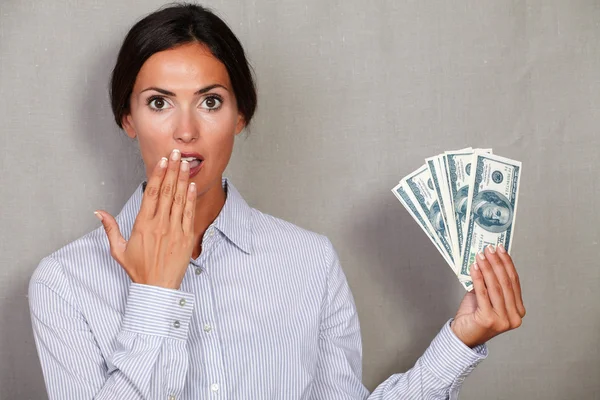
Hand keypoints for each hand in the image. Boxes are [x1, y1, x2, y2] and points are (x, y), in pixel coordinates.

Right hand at [94, 149, 196, 288]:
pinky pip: (189, 213)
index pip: (151, 194)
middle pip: (167, 191)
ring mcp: (175, 230)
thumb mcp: (118, 250)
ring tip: (186, 163)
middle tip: (177, 154)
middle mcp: (160, 224)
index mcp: (143, 225)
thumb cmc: (139, 270)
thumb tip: (98, 212)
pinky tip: (191, 185)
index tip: (162, 161)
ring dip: (182, 179)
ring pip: (179, 199)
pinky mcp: (186, 237)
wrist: (158, 288)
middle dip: (172, 170)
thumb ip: (110, 228)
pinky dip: (191, 198)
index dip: (157, 175)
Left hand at [451, 244, 525, 347]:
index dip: (507, 263)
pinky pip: (483, 293)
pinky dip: (478, 278)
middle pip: (505, 283)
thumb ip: (491, 284)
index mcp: (518, 310)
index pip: (514, 281)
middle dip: (497, 263)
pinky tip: (475, 267)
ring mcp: (503, 320)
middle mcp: (514, 316)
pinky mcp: (489, 320)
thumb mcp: (487, 297)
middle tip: (489, 248)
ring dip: (487, 268)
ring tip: (480, 255)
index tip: (500, 249)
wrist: (463, 336)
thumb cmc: (474, 316)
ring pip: (495, 287)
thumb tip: (489, 259)